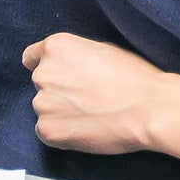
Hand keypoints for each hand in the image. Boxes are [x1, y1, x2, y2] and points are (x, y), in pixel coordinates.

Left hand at [20, 33, 179, 166]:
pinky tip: (86, 128)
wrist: (148, 108)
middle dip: (58, 90)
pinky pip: (47, 131)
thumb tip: (69, 69)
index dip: (48, 67)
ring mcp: (42, 103)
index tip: (59, 76)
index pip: (32, 57)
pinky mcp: (47, 130)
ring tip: (90, 115)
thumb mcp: (103, 50)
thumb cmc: (134, 76)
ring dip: (60, 112)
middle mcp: (44, 73)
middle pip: (42, 83)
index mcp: (56, 47)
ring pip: (45, 108)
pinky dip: (62, 132)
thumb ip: (76, 58)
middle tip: (86, 98)